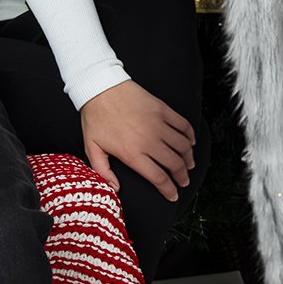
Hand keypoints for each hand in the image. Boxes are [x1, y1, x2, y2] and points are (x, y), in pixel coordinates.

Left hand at [77, 79, 198, 199]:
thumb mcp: (92, 147)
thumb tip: (114, 188)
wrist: (100, 88)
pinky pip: (183, 126)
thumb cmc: (95, 117)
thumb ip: (102, 171)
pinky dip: (190, 136)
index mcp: (132, 153)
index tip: (173, 195)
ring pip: (183, 147)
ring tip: (189, 165)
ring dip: (189, 159)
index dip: (169, 190)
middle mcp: (149, 141)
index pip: (158, 178)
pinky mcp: (162, 110)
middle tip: (183, 182)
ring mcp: (158, 124)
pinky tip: (189, 142)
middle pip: (175, 165)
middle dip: (182, 178)